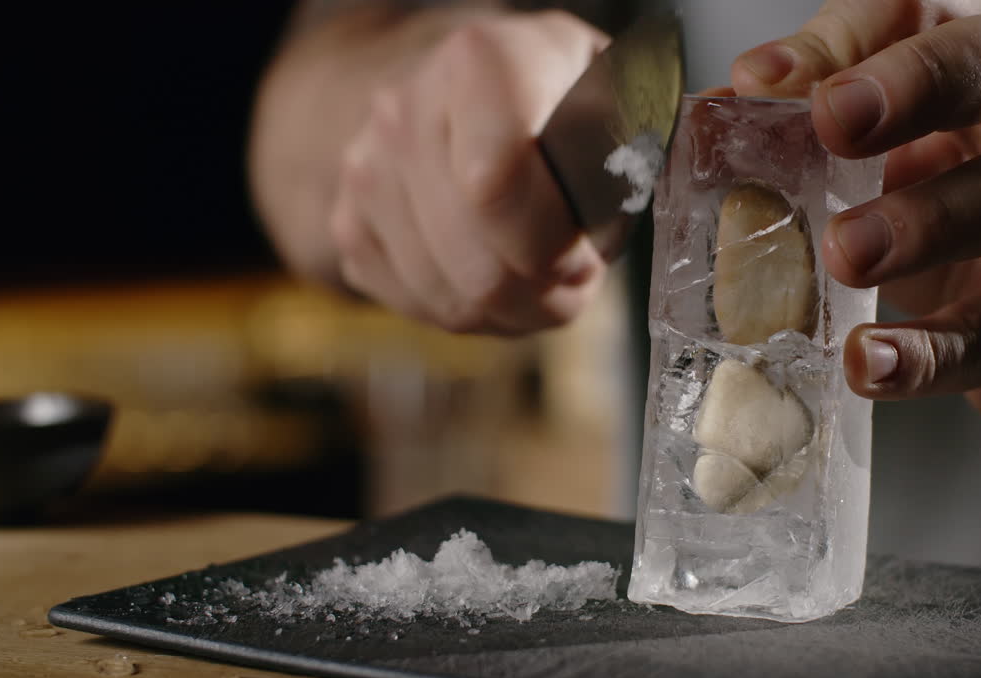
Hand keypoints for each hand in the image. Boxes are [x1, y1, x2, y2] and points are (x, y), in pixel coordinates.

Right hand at [331, 11, 608, 333]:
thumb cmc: (557, 101)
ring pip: (453, 300)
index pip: (497, 182)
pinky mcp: (348, 226)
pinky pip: (421, 308)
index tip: (587, 250)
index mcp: (482, 62)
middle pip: (481, 264)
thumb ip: (631, 145)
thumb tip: (622, 194)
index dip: (553, 243)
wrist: (457, 94)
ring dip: (516, 309)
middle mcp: (406, 110)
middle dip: (545, 292)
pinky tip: (497, 271)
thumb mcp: (616, 95)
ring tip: (542, 273)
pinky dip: (473, 312)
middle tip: (575, 272)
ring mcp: (367, 171)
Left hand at [732, 0, 980, 420]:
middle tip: (832, 120)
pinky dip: (930, 354)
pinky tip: (867, 362)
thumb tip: (718, 112)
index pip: (925, 9)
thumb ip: (814, 126)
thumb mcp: (895, 151)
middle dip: (916, 84)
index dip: (845, 38)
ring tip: (846, 252)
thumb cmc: (959, 206)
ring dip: (928, 219)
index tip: (762, 81)